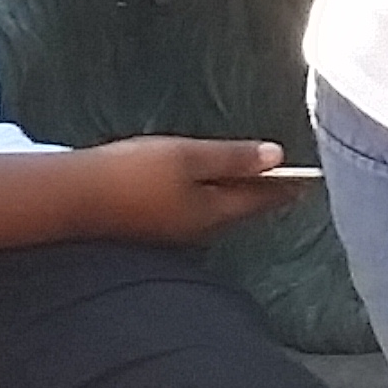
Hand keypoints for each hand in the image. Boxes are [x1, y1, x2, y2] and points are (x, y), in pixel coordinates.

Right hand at [79, 135, 296, 244]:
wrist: (75, 199)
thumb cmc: (132, 173)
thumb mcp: (187, 157)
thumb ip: (233, 157)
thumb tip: (277, 157)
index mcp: (213, 212)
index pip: (261, 198)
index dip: (287, 186)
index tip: (312, 180)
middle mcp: (200, 228)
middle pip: (242, 208)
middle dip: (266, 194)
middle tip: (291, 183)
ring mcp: (176, 230)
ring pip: (220, 212)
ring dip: (240, 196)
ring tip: (257, 181)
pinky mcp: (155, 225)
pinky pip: (197, 211)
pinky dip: (213, 197)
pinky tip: (208, 187)